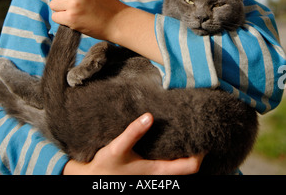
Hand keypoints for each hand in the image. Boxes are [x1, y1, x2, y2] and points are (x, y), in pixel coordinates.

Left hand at [45, 0, 162, 62]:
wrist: (117, 20)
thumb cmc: (102, 0)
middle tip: (78, 2)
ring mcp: (74, 3)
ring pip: (53, 4)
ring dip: (62, 9)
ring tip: (78, 10)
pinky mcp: (71, 18)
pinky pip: (55, 16)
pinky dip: (63, 19)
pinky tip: (76, 18)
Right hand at [62, 113, 203, 174]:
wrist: (90, 179)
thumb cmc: (105, 166)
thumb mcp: (117, 147)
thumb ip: (132, 132)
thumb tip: (149, 116)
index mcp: (156, 171)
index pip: (190, 167)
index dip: (200, 154)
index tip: (204, 136)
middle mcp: (158, 175)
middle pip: (187, 167)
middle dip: (196, 150)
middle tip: (198, 129)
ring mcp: (153, 175)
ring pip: (178, 167)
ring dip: (185, 151)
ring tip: (187, 130)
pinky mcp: (147, 171)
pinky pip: (168, 164)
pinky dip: (174, 153)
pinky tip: (169, 137)